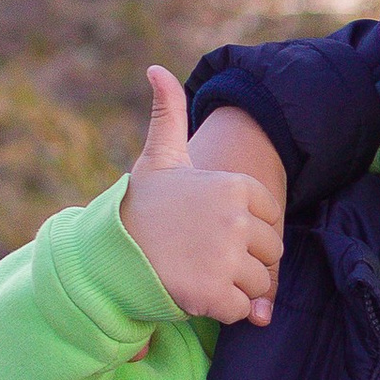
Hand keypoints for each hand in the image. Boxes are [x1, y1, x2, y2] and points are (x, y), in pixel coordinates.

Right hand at [121, 70, 284, 326]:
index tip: (214, 229)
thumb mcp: (159, 158)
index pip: (272, 217)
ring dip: (235, 286)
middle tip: (204, 255)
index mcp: (235, 186)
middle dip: (244, 259)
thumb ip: (169, 114)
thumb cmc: (140, 207)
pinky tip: (200, 293)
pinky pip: (245, 310)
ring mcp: (227, 258)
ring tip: (200, 272)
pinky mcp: (216, 294)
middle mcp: (237, 220)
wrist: (107, 255)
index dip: (247, 229)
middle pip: (270, 252)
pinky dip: (228, 310)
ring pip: (260, 283)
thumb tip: (156, 69)